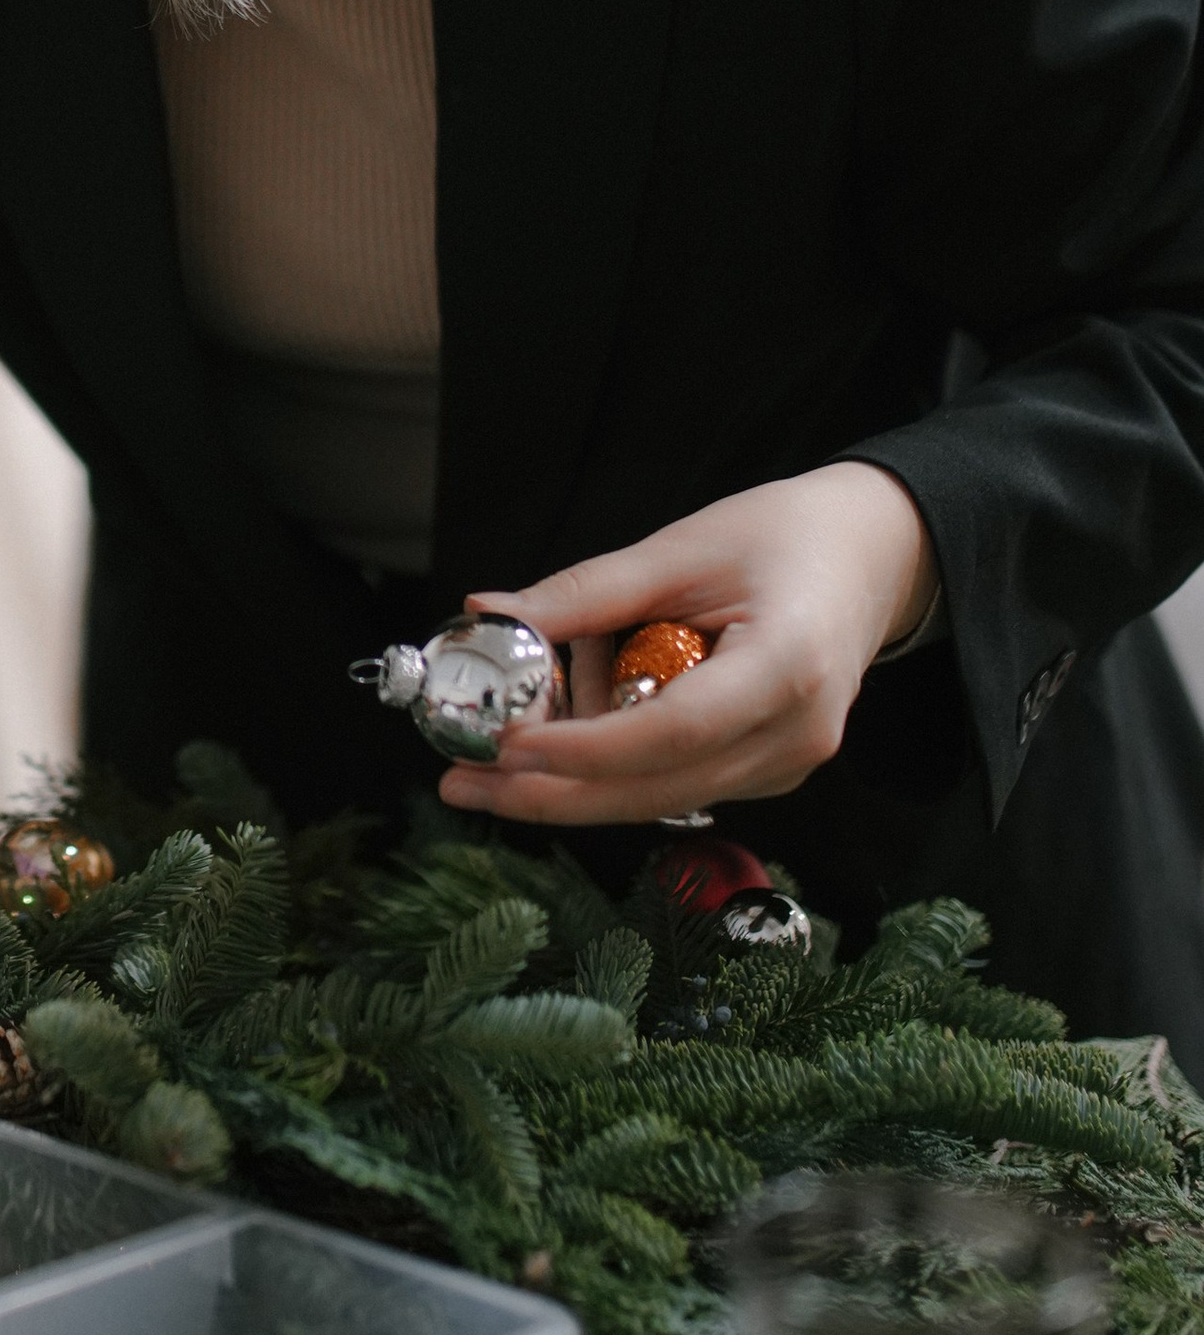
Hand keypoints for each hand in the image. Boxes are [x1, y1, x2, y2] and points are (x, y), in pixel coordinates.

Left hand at [438, 462, 937, 827]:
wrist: (870, 556)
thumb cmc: (785, 537)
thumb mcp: (681, 547)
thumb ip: (587, 591)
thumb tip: (492, 613)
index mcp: (786, 669)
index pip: (672, 731)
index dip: (584, 750)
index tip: (505, 747)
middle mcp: (795, 736)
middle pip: (657, 788)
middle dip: (552, 793)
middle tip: (463, 783)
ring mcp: (787, 765)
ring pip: (659, 796)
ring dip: (575, 780)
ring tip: (499, 747)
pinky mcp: (768, 771)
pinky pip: (675, 783)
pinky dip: (613, 767)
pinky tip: (567, 732)